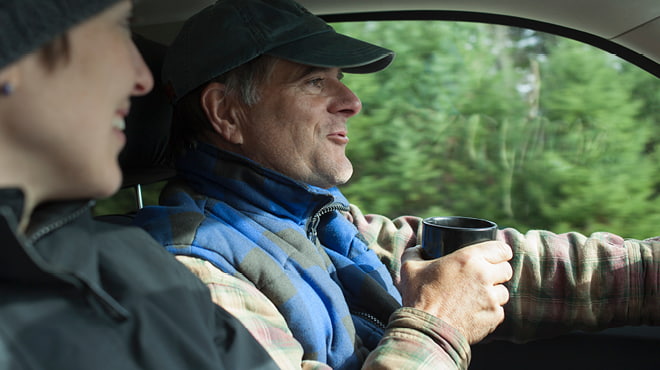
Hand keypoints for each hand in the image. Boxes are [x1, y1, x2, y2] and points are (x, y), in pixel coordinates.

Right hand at [398, 241, 512, 343]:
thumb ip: (414, 251)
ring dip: (493, 294)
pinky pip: (499, 311)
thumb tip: (419, 247)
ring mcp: (491, 298)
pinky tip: (474, 313)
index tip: (494, 257)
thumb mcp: (409, 268)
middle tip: (483, 278)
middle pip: (507, 269)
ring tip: (476, 298)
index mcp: (468, 258)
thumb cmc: (418, 297)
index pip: (502, 249)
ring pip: (504, 292)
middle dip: (497, 273)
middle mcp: (484, 275)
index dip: (500, 252)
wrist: (426, 331)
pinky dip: (489, 312)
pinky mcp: (494, 317)